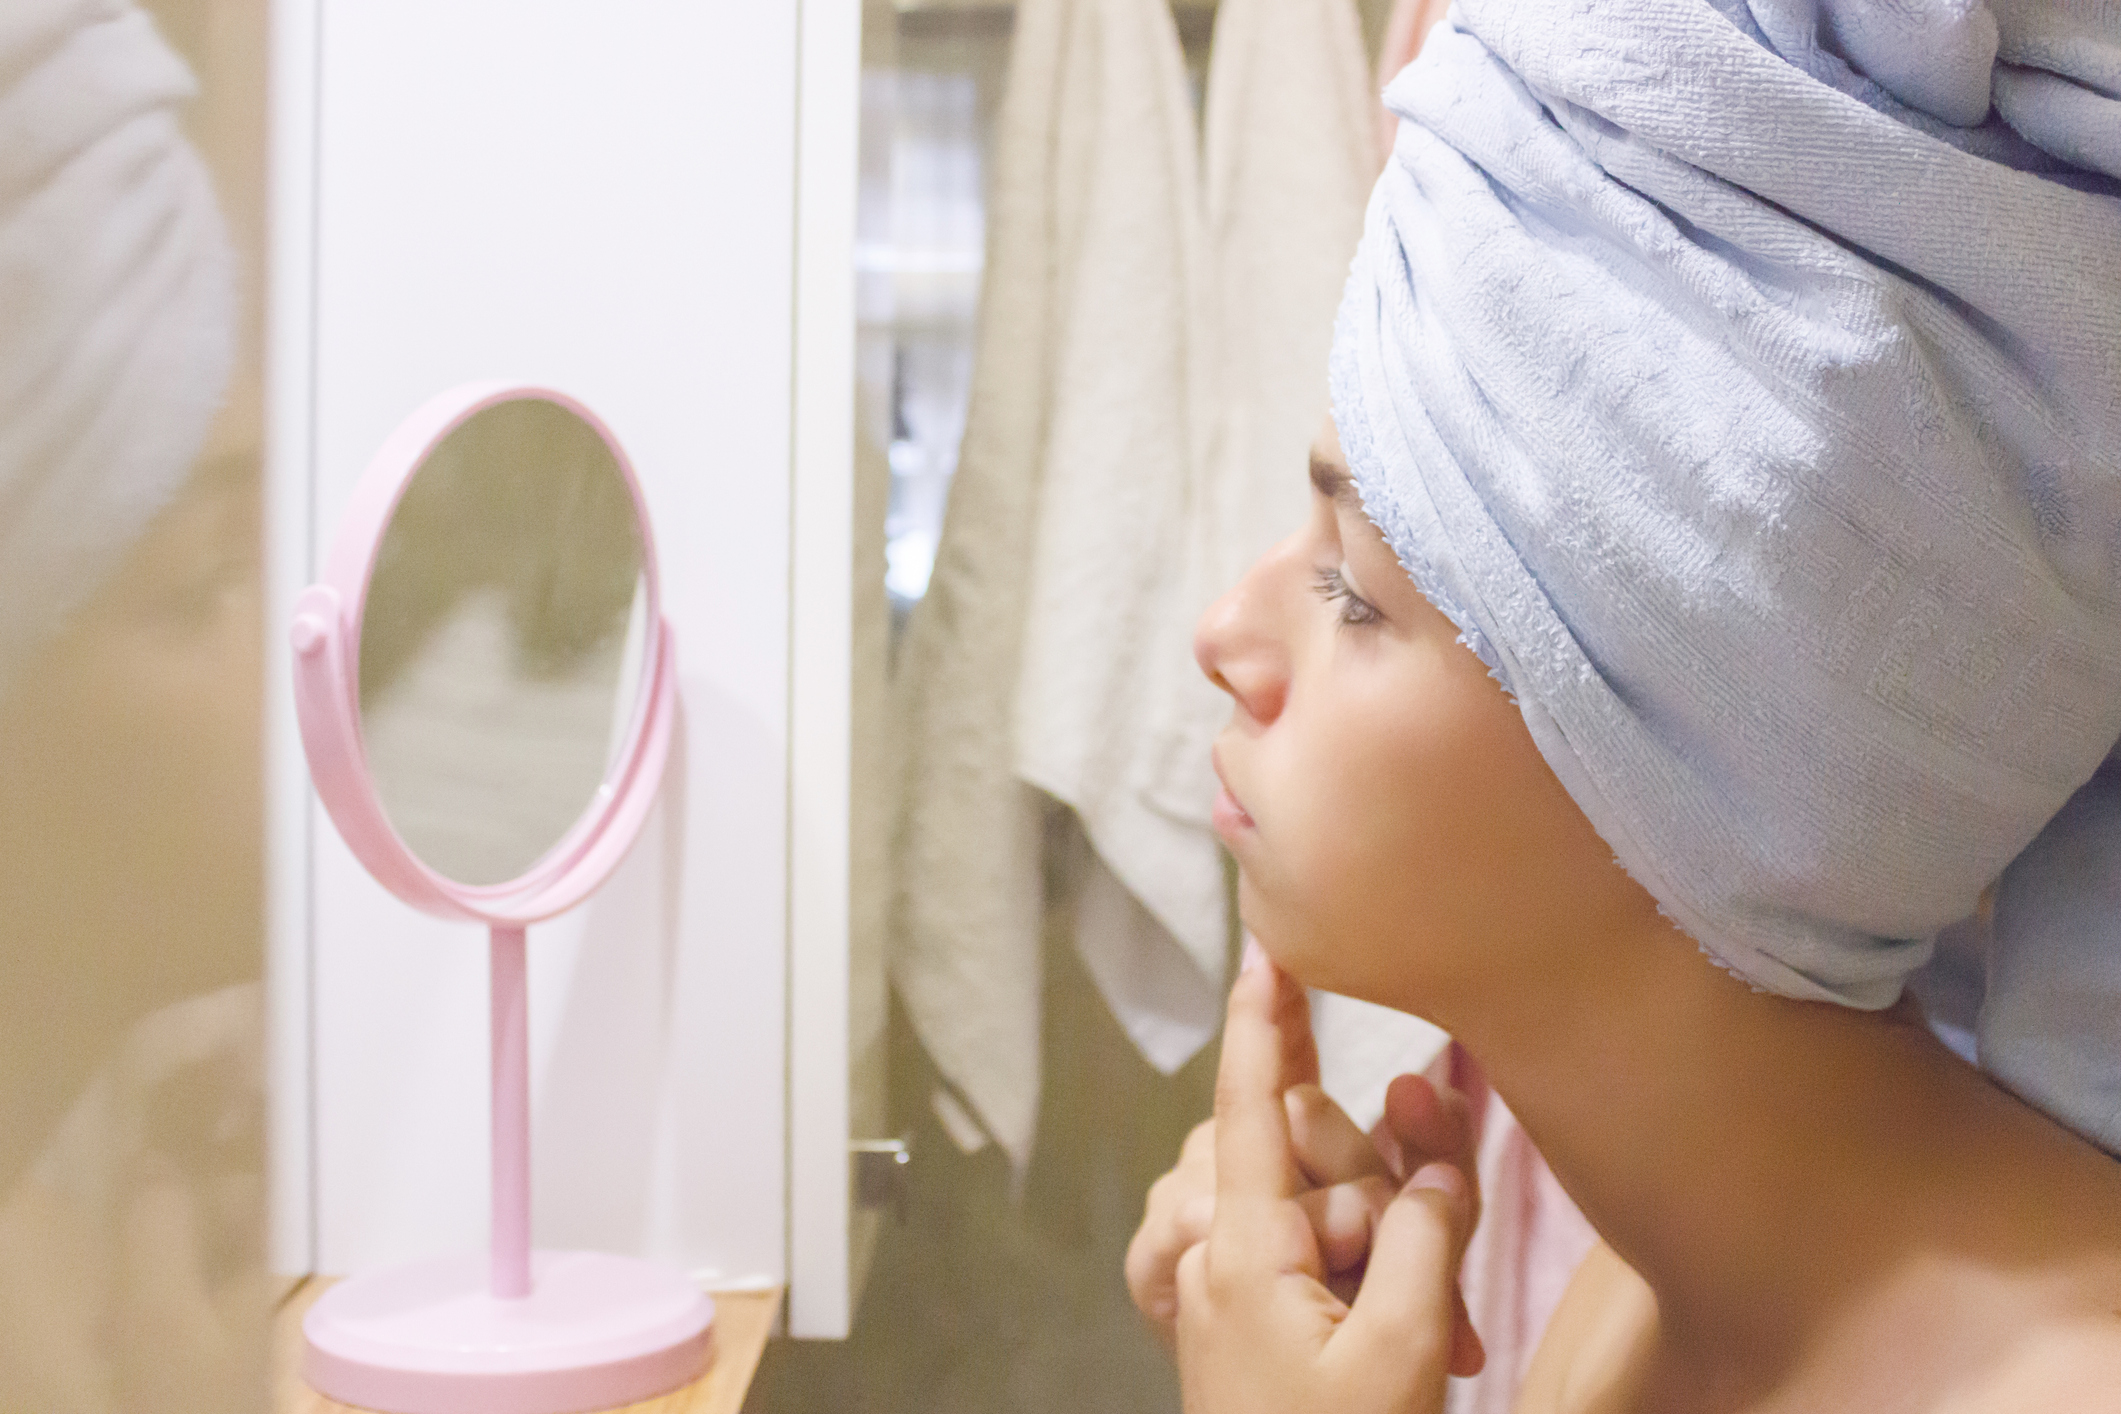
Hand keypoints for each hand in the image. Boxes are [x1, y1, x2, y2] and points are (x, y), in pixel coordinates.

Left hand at [1171, 952, 1480, 1413]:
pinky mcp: (1260, 1315)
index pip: (1254, 1104)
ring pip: (1331, 1203)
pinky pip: (1327, 1252)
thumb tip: (1435, 1149)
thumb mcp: (1402, 1350)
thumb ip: (1425, 1230)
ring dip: (1397, 1250)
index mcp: (1242, 1251)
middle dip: (1383, 1194)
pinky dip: (1385, 1280)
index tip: (1264, 944)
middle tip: (1426, 1298)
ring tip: (1436, 1342)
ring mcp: (1240, 1285)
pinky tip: (1432, 1347)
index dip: (1266, 1020)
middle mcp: (1226, 1253)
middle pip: (1312, 1154)